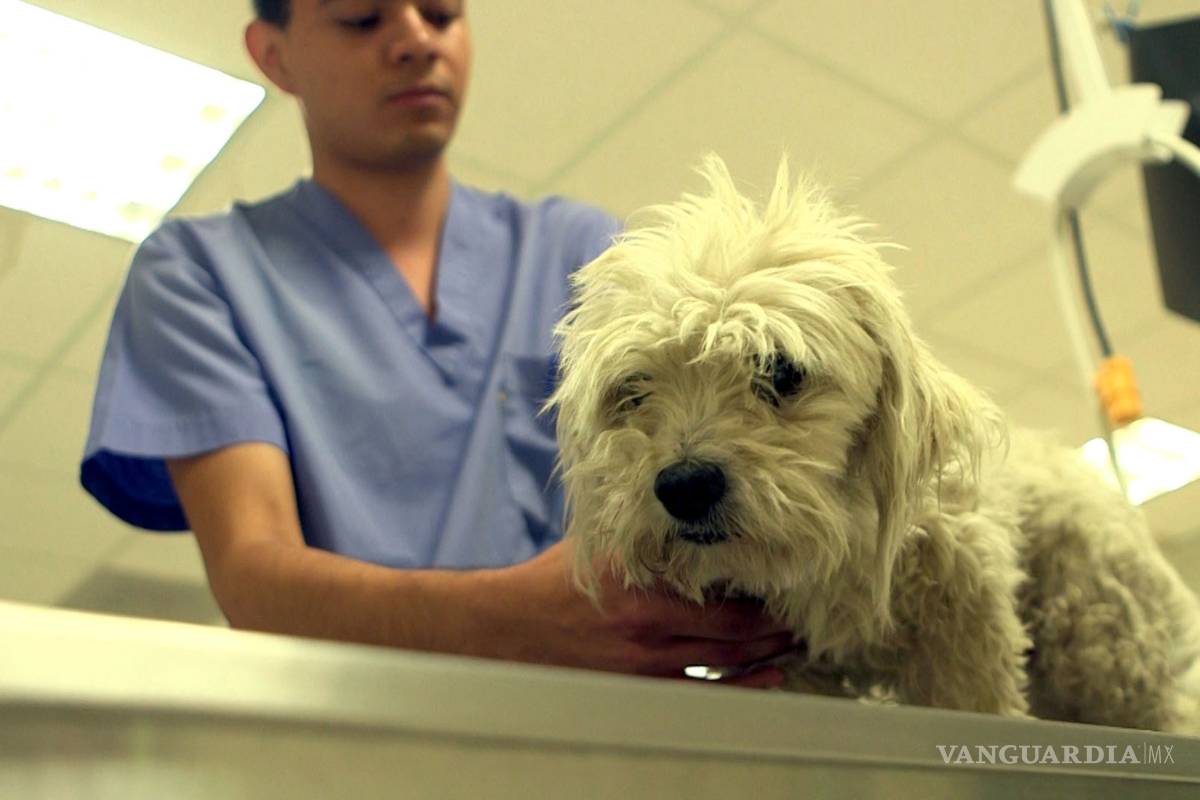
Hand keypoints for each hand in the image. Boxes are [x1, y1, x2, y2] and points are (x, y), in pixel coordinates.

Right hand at [484, 540, 795, 688]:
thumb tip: (686, 516)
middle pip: (733, 632)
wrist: (511, 629)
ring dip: (766, 655)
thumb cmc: (554, 580)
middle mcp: (650, 626)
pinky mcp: (640, 686)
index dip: (761, 592)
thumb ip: (644, 538)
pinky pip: (703, 691)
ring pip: (725, 664)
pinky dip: (740, 685)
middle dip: (774, 626)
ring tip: (796, 643)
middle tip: (803, 614)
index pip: (720, 593)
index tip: (785, 578)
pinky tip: (768, 678)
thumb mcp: (601, 546)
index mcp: (642, 585)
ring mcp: (647, 662)